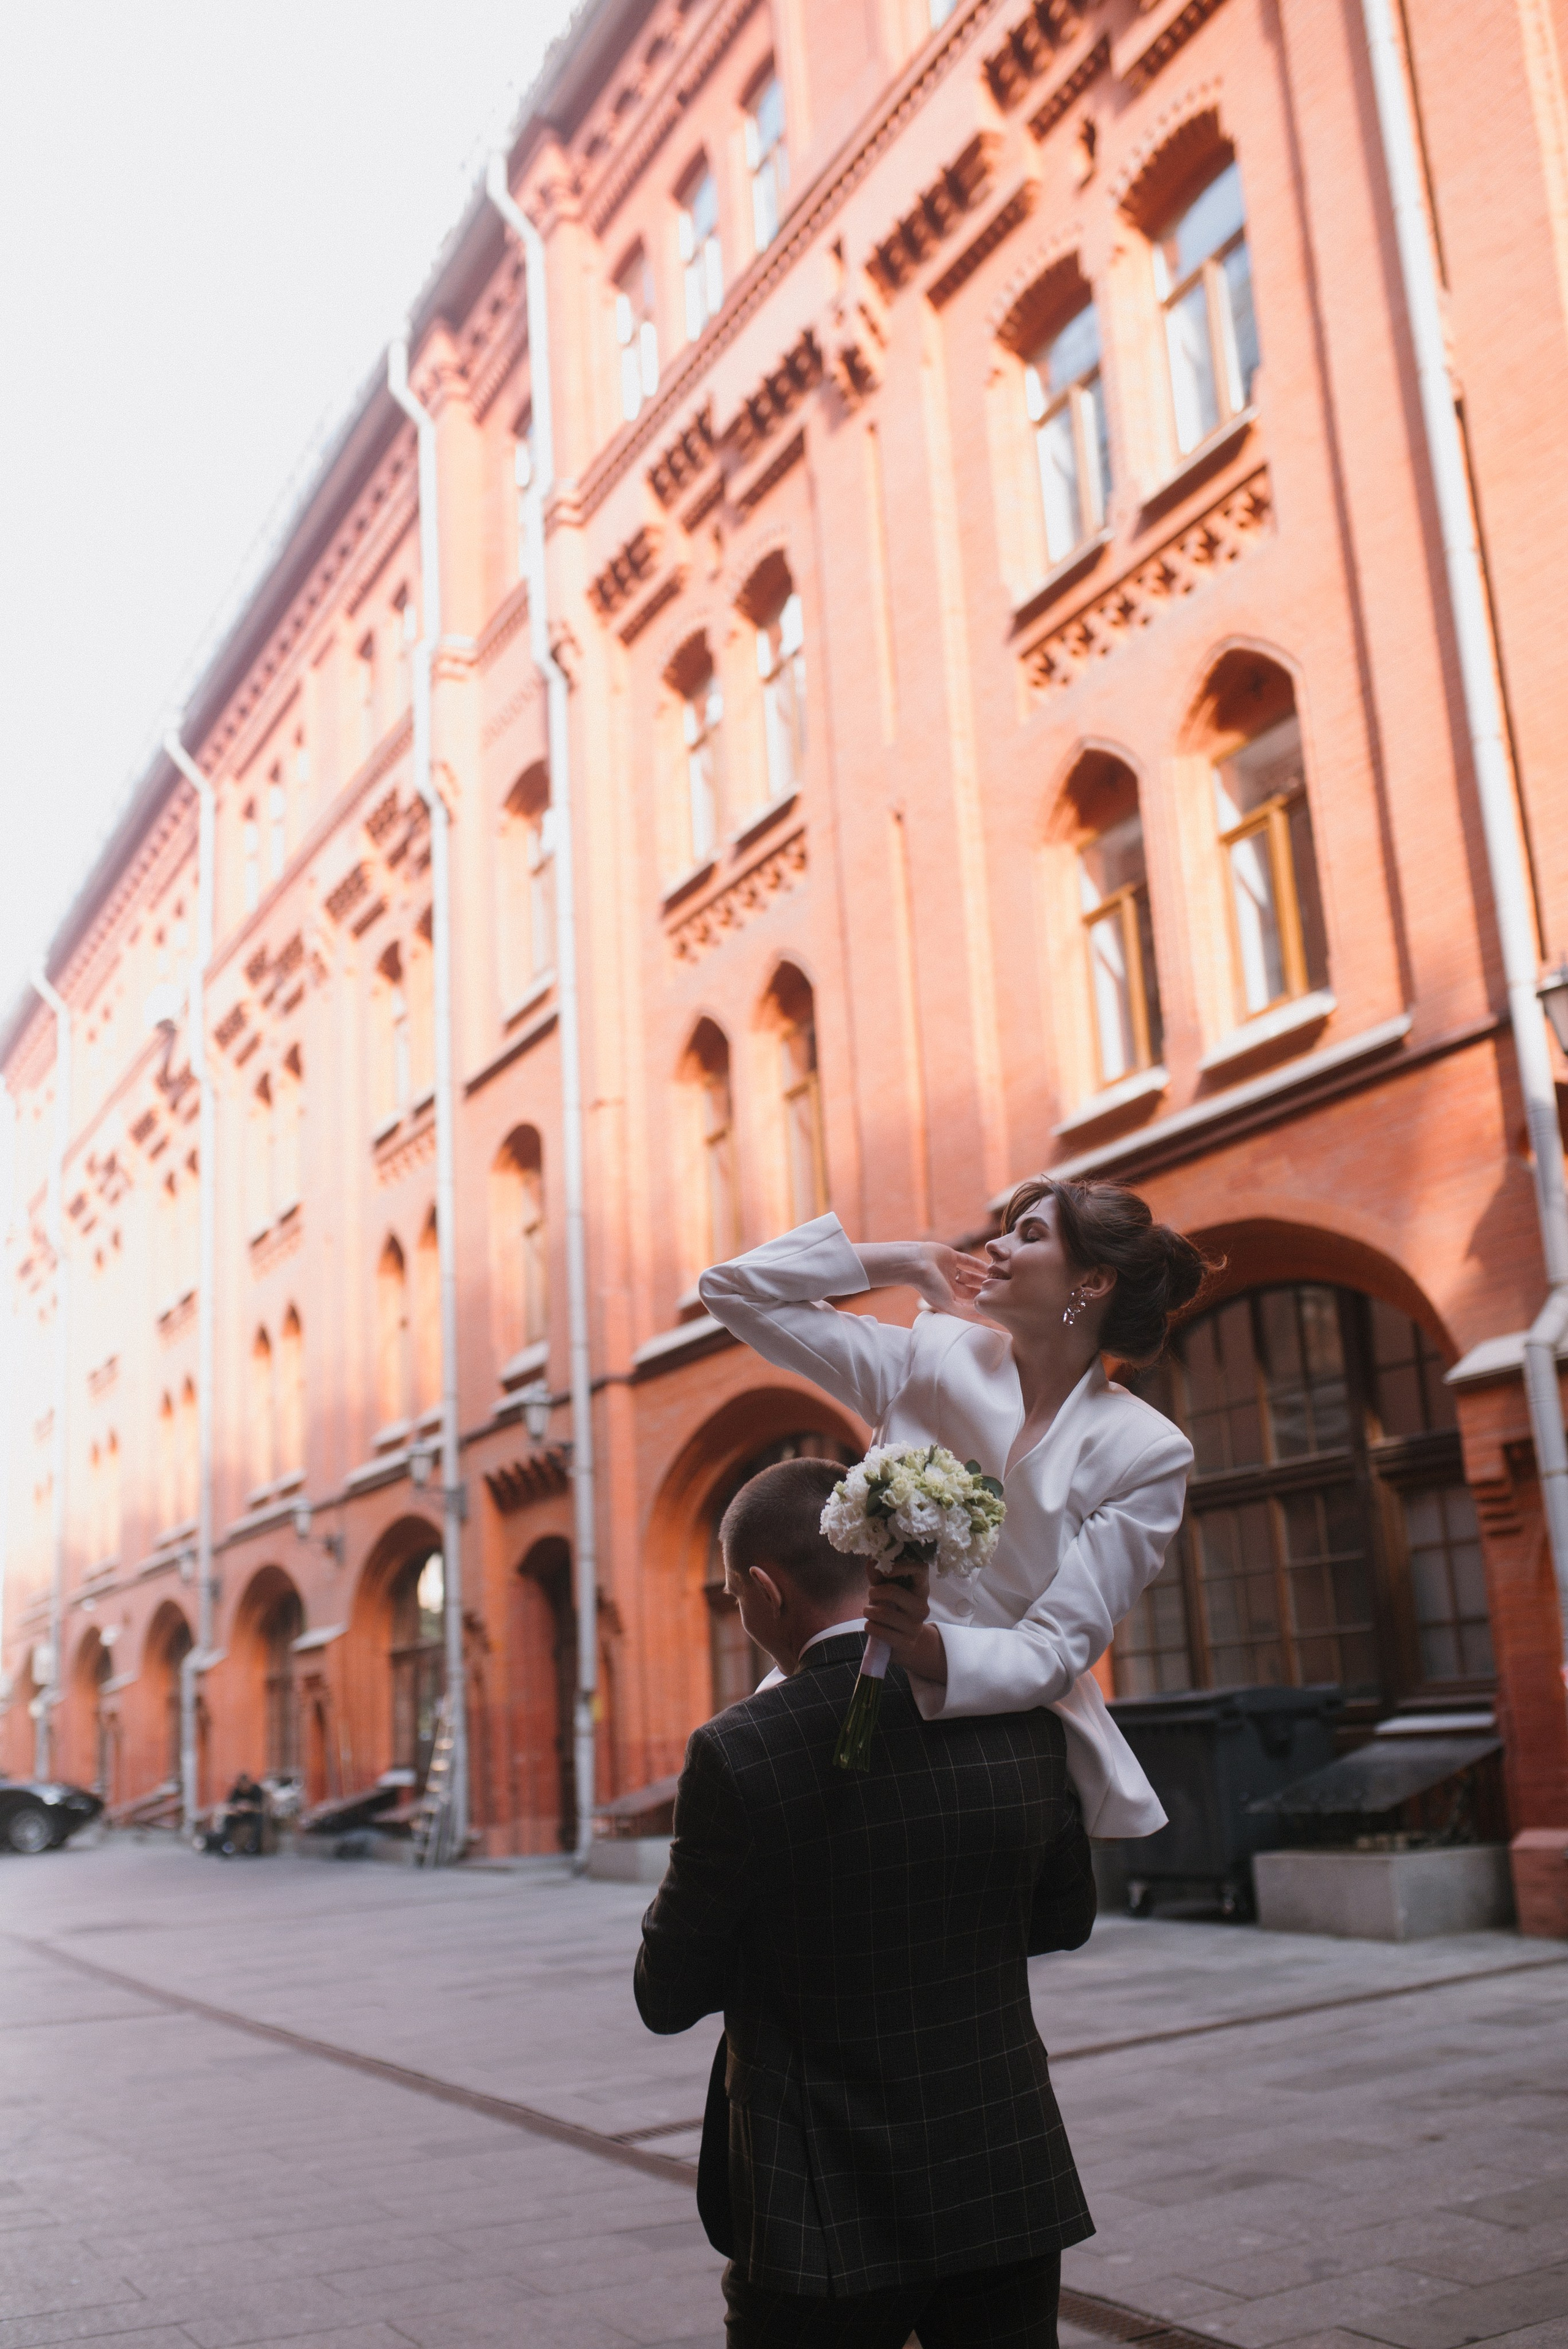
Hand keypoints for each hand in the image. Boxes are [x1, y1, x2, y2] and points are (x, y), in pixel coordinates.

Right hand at [855, 1241, 990, 1314]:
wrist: (916, 1264)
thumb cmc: (929, 1286)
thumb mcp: (947, 1304)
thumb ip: (964, 1312)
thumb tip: (983, 1318)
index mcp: (946, 1298)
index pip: (966, 1304)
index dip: (979, 1306)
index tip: (993, 1308)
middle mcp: (948, 1285)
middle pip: (970, 1290)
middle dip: (982, 1292)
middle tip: (999, 1292)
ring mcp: (950, 1270)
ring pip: (970, 1276)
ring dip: (982, 1278)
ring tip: (997, 1280)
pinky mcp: (951, 1257)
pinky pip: (967, 1261)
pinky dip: (977, 1264)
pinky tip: (989, 1266)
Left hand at [863, 1565, 947, 1684]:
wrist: (903, 1640)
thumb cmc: (894, 1607)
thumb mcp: (886, 1589)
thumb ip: (879, 1576)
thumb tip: (872, 1561)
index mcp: (921, 1588)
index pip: (921, 1568)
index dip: (902, 1566)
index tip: (886, 1571)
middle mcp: (923, 1606)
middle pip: (893, 1591)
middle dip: (874, 1592)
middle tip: (871, 1595)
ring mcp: (916, 1626)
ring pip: (883, 1613)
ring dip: (868, 1610)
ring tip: (868, 1611)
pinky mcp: (907, 1643)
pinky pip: (879, 1631)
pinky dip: (869, 1626)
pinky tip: (871, 1625)